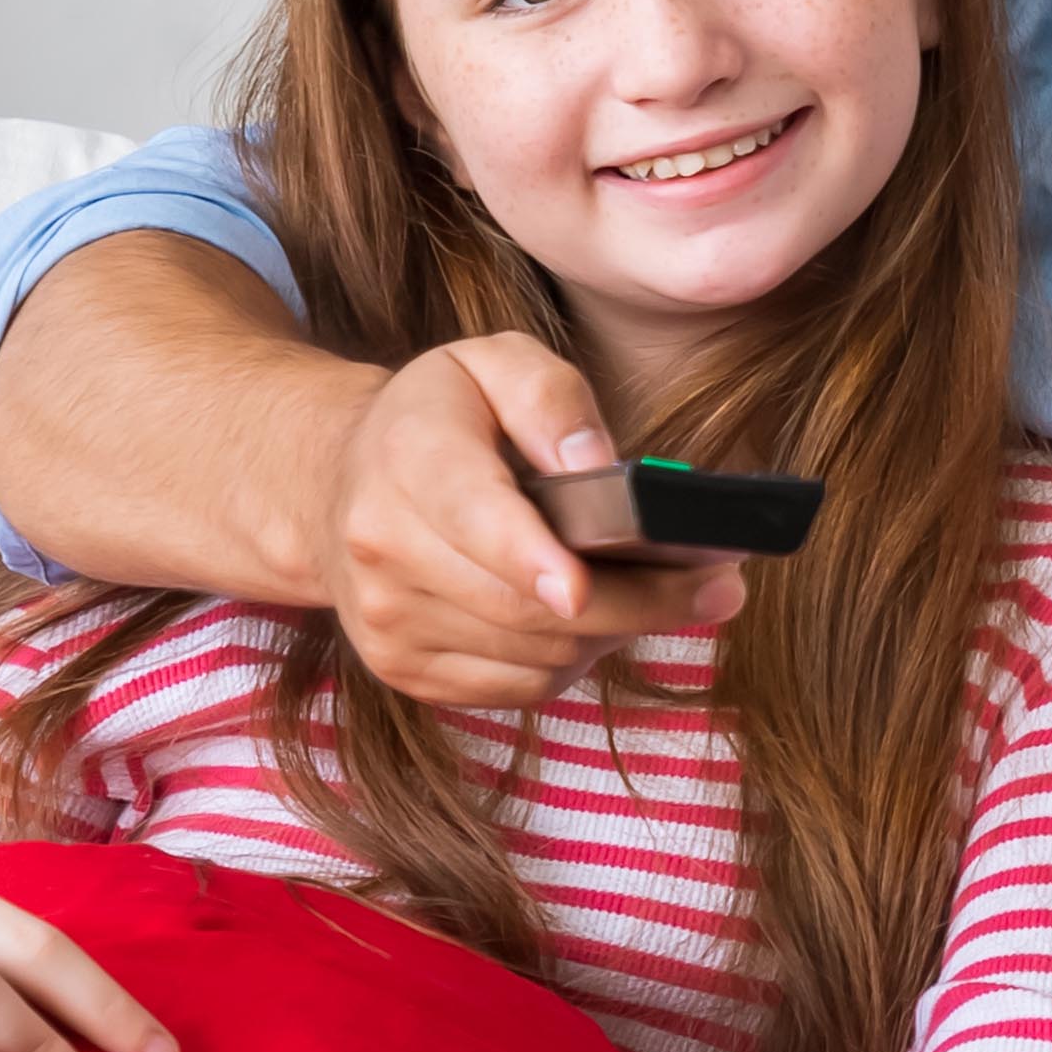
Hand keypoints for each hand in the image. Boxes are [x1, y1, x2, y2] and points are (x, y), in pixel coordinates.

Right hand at [320, 334, 743, 710]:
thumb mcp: (491, 364)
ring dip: (612, 633)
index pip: (474, 520)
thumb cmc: (438, 418)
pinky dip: (570, 661)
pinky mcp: (404, 669)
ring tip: (663, 595)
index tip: (584, 585)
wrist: (334, 484)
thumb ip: (551, 398)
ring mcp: (388, 620)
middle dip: (635, 603)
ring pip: (532, 655)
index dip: (531, 559)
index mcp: (407, 459)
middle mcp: (382, 548)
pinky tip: (595, 621)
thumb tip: (602, 467)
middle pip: (525, 607)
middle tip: (717, 589)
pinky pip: (516, 687)